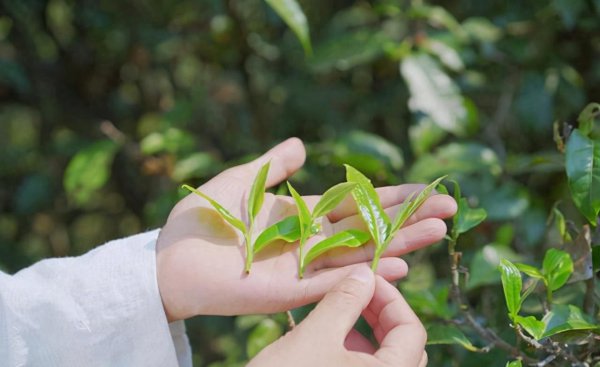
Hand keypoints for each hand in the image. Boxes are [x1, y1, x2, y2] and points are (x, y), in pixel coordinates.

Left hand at [156, 138, 455, 319]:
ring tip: (439, 231)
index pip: (357, 203)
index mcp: (303, 215)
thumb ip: (273, 165)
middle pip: (369, 229)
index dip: (392, 196)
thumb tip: (302, 143)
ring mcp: (304, 268)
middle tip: (450, 210)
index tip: (427, 188)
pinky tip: (399, 264)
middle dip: (409, 219)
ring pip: (361, 254)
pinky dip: (367, 273)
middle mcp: (311, 242)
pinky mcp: (290, 291)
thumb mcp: (242, 181)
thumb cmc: (201, 218)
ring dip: (401, 244)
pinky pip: (335, 282)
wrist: (170, 256)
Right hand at [248, 268, 427, 366]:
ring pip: (383, 359)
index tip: (364, 279)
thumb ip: (345, 300)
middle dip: (380, 313)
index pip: (412, 331)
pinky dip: (352, 350)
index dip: (391, 298)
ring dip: (366, 331)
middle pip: (403, 345)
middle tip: (355, 292)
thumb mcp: (316, 335)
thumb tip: (365, 274)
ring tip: (338, 312)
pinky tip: (327, 339)